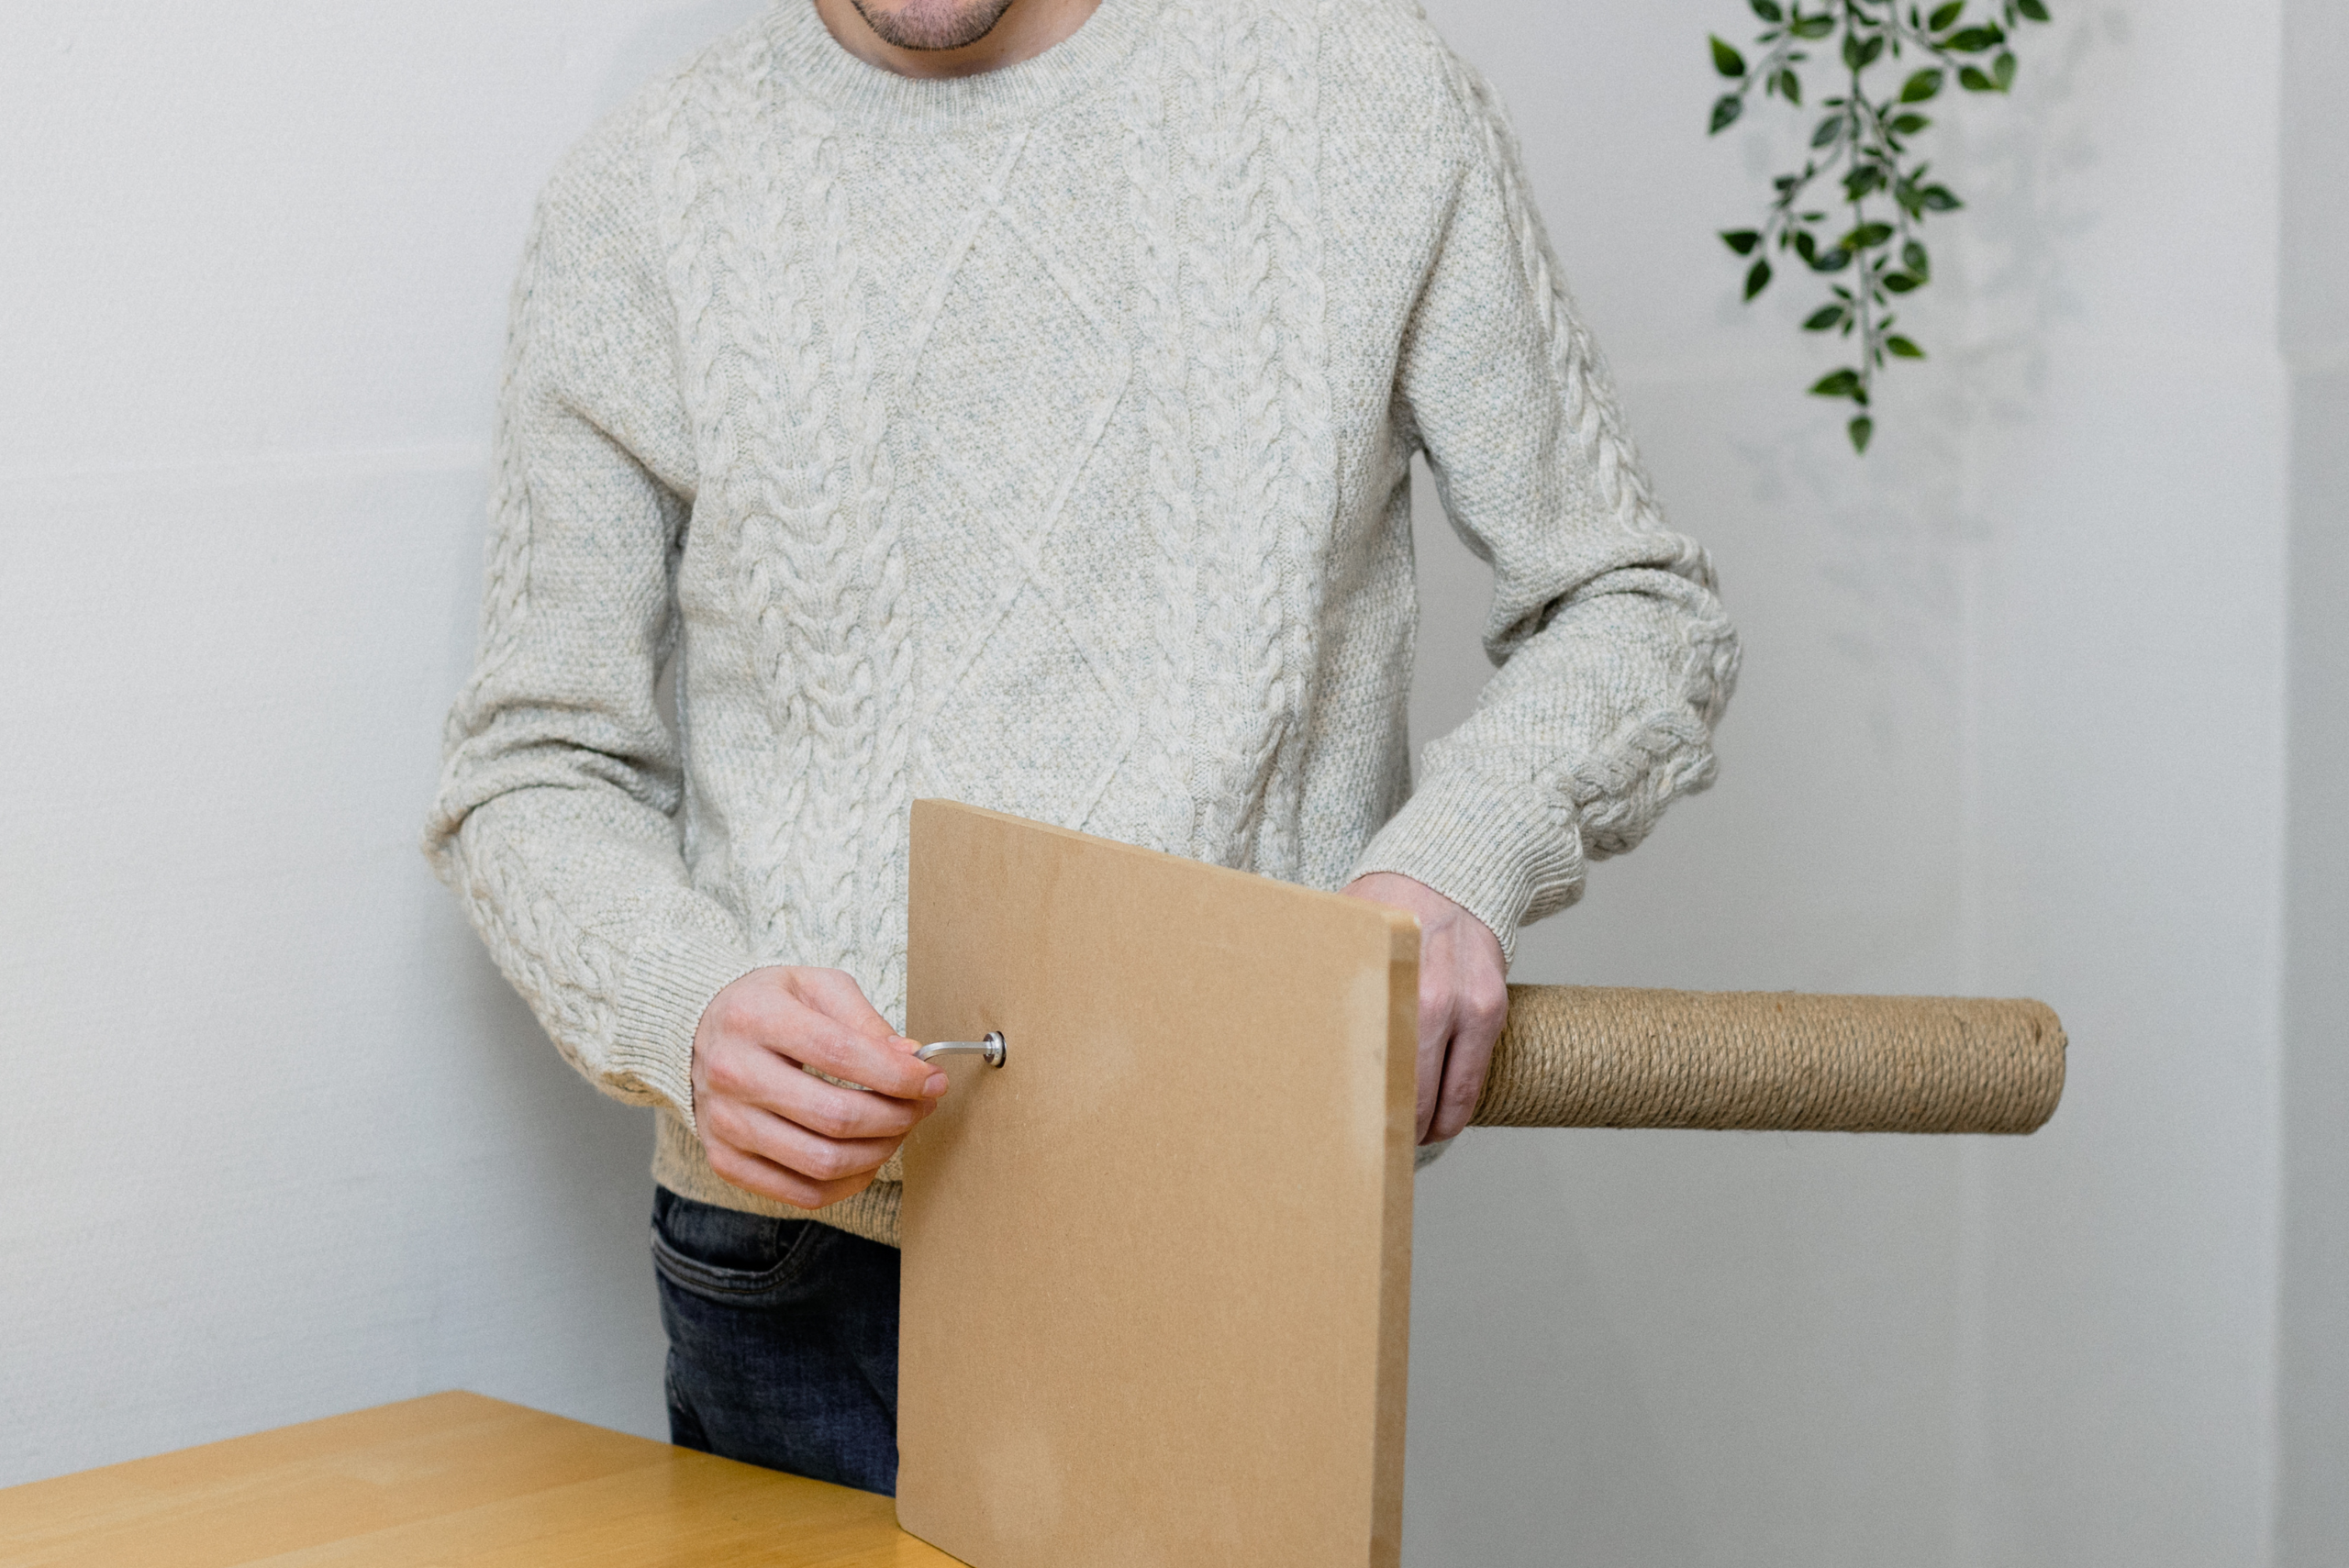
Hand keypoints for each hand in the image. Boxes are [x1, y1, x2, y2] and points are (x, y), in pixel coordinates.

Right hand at [690, 966, 946, 1209]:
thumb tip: (910, 1059)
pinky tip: (867, 1158)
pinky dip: (849, 1183)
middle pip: (837, 1117)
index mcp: (755, 1019)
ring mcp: (725, 1124)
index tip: (934, 1080)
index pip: (842, 1055)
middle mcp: (732, 1073)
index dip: (899, 1075)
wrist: (696, 1033)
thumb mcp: (814, 987)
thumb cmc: (767, 1007)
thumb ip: (863, 1020)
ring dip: (879, 1152)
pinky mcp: (726, 1160)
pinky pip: (802, 1193)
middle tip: (922, 1106)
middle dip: (898, 1117)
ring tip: (898, 1129)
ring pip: (823, 1162)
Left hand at [1341, 873, 1507, 1144]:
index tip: (1344, 1134)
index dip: (1360, 1113)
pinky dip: (1456, 1106)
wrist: (1451, 871)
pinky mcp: (1494, 1010)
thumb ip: (1324, 981)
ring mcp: (1472, 1009)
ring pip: (1450, 1100)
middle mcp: (1436, 1003)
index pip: (1376, 1074)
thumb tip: (1274, 1022)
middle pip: (1412, 1095)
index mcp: (1391, 989)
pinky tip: (1437, 1120)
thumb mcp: (1346, 939)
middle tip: (1369, 1148)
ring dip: (1428, 1128)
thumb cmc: (1387, 909)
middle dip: (1391, 1130)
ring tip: (1405, 1140)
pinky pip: (1474, 1080)